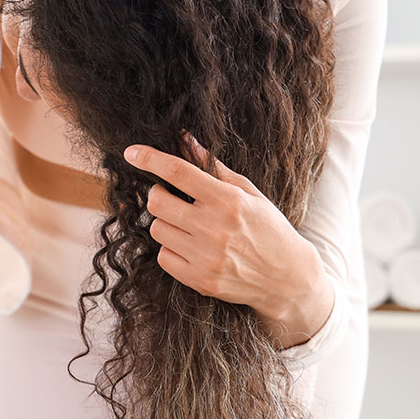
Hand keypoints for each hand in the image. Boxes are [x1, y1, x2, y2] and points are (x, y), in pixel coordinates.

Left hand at [123, 133, 332, 347]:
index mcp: (228, 200)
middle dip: (160, 195)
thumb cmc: (268, 227)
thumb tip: (183, 138)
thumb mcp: (247, 191)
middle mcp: (215, 228)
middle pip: (157, 202)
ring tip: (190, 226)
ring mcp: (206, 257)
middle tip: (175, 198)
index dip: (149, 159)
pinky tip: (192, 248)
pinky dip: (172, 249)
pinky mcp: (200, 280)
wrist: (288, 278)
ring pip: (157, 229)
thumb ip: (212, 166)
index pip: (178, 172)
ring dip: (167, 224)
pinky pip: (163, 256)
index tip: (131, 153)